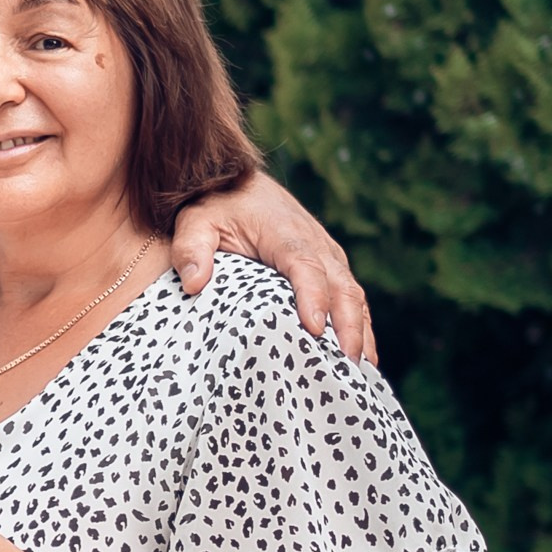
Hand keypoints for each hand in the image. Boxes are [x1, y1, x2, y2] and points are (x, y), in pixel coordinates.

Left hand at [170, 171, 375, 364]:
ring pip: (352, 292)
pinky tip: (359, 355)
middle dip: (348, 324)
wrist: (237, 182)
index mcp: (284, 233)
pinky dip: (359, 323)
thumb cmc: (215, 206)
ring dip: (360, 329)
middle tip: (346, 362)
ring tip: (359, 370)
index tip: (315, 328)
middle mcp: (314, 243)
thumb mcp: (195, 221)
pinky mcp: (328, 264)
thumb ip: (191, 249)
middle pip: (340, 285)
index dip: (313, 296)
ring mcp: (326, 254)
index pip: (305, 266)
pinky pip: (349, 294)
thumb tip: (195, 283)